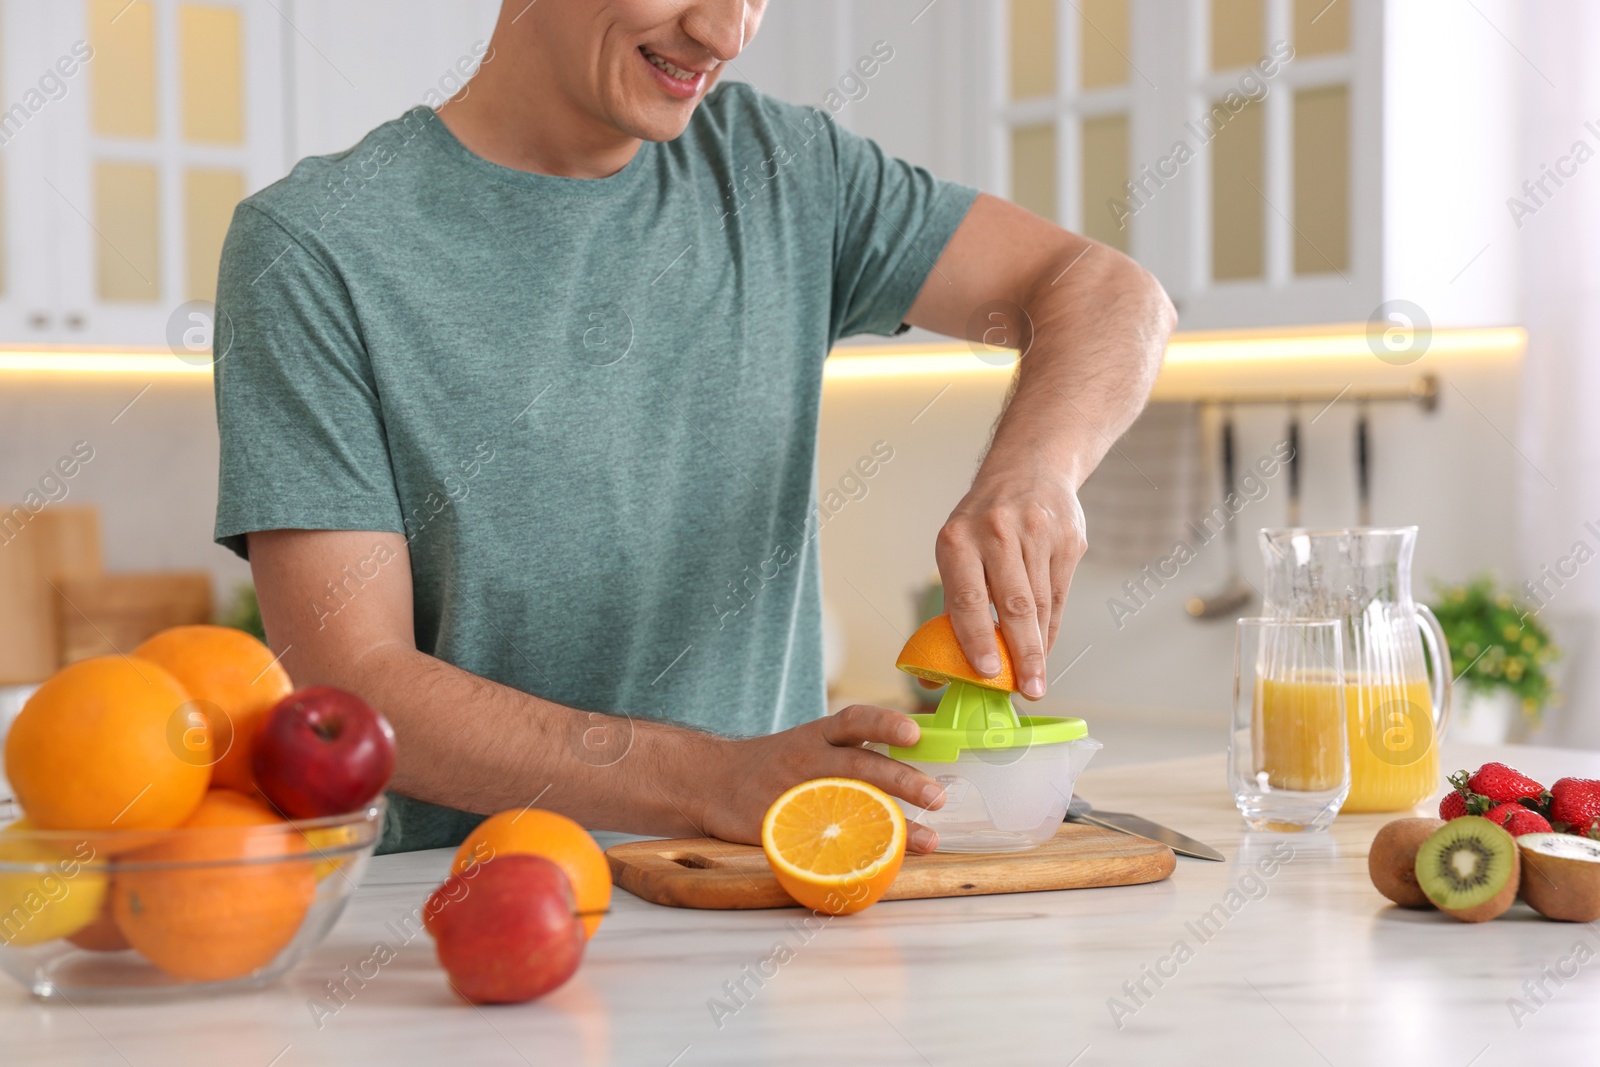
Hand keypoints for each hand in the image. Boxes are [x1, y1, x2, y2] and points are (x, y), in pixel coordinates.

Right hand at [697, 705, 945, 853]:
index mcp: (816, 736)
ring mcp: (793, 794)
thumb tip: (909, 773)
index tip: (914, 734)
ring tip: (928, 839)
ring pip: (847, 807)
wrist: (710, 780)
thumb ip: (847, 755)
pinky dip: (852, 854)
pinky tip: (880, 864)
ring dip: (893, 824)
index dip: (885, 724)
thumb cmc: (771, 765)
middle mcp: (807, 760)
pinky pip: (819, 843)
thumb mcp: (805, 746)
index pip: (854, 721)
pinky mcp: (779, 827)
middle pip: (859, 766)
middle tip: (937, 797)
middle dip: (902, 781)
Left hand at [934, 459, 1087, 699]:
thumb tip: (936, 675)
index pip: (969, 598)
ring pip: (1041, 604)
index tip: (988, 673)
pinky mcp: (1068, 540)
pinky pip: (1059, 595)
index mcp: (958, 538)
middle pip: (1014, 605)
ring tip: (1036, 680)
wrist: (1031, 467)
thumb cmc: (983, 522)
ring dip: (1039, 648)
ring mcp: (1037, 534)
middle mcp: (997, 533)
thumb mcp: (956, 546)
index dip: (978, 638)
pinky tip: (1045, 648)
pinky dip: (1052, 627)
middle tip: (1028, 691)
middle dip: (1022, 655)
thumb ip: (954, 602)